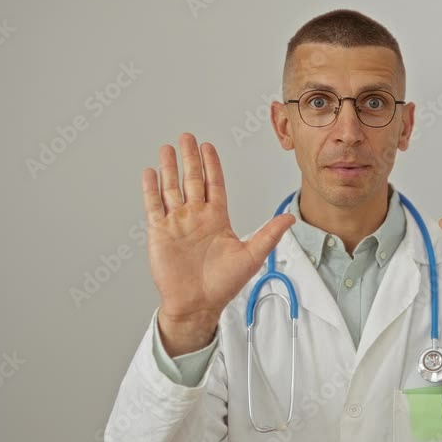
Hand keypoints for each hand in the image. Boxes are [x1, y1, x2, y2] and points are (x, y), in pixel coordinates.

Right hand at [142, 133, 295, 354]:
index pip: (214, 184)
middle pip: (192, 180)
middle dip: (190, 158)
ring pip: (172, 188)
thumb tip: (290, 217)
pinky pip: (154, 206)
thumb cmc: (223, 284)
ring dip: (170, 168)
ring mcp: (177, 223)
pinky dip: (151, 189)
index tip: (208, 147)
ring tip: (167, 148)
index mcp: (217, 219)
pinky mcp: (160, 233)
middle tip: (187, 137)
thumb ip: (269, 234)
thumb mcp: (252, 256)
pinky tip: (150, 172)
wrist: (197, 304)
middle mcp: (196, 217)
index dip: (212, 165)